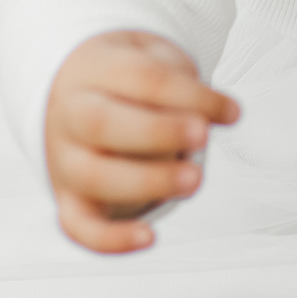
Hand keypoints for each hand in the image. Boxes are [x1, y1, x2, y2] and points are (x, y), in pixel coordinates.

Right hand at [45, 30, 240, 251]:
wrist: (78, 93)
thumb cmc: (131, 78)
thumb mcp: (155, 58)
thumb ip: (180, 82)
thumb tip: (212, 117)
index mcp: (93, 67)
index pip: (141, 78)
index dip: (191, 95)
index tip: (232, 112)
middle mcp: (68, 113)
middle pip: (102, 123)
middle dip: (158, 132)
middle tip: (203, 137)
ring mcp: (64, 159)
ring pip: (94, 176)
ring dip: (147, 182)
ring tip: (195, 180)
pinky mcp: (68, 198)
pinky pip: (78, 226)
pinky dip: (110, 239)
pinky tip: (149, 238)